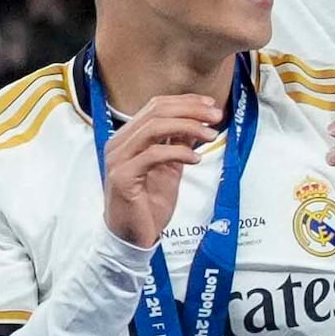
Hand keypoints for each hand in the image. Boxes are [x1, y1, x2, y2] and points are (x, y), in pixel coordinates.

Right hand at [96, 90, 218, 249]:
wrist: (133, 233)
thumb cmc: (149, 200)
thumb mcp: (170, 166)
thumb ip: (178, 143)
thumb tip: (199, 122)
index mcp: (128, 137)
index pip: (155, 107)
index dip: (185, 102)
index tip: (211, 105)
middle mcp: (119, 143)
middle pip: (155, 112)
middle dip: (190, 111)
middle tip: (216, 117)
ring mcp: (118, 158)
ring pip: (153, 128)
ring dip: (187, 127)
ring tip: (210, 135)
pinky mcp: (122, 176)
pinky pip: (152, 154)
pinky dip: (177, 152)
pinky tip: (195, 159)